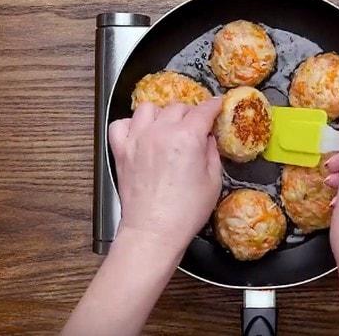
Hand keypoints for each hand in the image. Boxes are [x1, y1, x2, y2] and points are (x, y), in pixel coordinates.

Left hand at [108, 98, 222, 252]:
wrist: (154, 232)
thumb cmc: (185, 212)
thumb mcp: (213, 181)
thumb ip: (212, 152)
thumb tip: (208, 138)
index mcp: (187, 137)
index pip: (204, 110)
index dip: (214, 106)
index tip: (217, 105)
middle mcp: (160, 132)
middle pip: (178, 107)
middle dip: (191, 114)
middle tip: (196, 127)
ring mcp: (137, 139)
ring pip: (149, 108)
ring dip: (162, 114)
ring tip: (168, 127)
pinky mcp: (122, 151)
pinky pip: (121, 124)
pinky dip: (131, 125)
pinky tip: (141, 134)